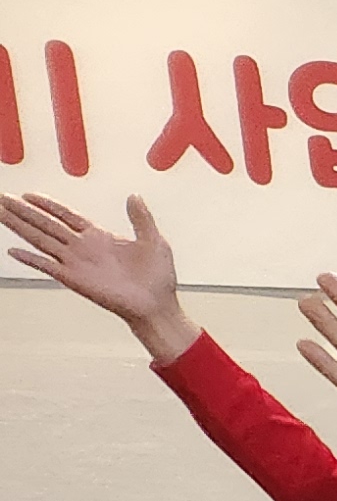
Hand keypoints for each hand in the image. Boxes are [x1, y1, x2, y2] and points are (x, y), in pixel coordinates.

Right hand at [3, 193, 194, 358]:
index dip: (47, 204)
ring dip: (19, 226)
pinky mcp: (75, 279)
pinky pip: (48, 266)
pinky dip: (31, 259)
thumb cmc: (157, 278)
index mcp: (98, 236)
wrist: (157, 305)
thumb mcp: (154, 241)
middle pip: (45, 223)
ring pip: (40, 239)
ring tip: (0, 212)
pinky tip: (14, 251)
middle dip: (22, 210)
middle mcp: (82, 248)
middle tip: (2, 197)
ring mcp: (76, 263)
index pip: (65, 215)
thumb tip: (134, 196)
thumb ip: (141, 218)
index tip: (28, 194)